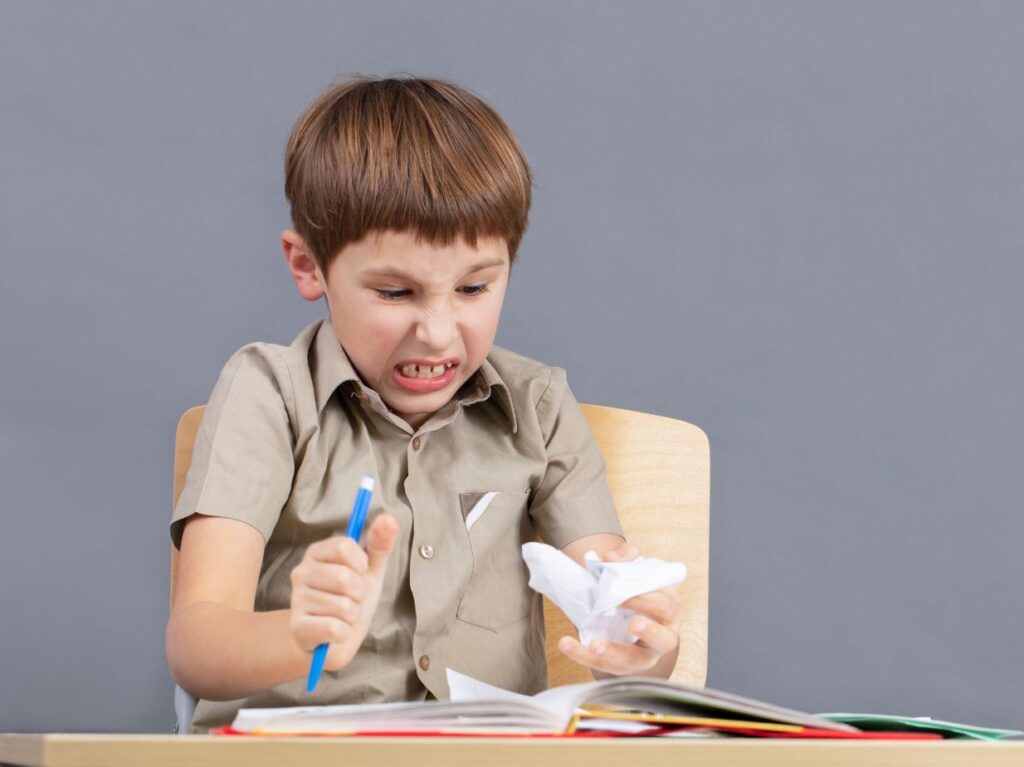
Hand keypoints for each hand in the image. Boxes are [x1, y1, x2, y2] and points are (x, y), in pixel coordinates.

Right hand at [288, 513, 398, 671]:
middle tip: (352, 598)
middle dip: (359, 593)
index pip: (344, 546)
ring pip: (343, 606)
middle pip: (343, 577)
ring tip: (343, 615)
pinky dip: (344, 633)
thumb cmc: (351, 597)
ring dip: (352, 615)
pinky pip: (335, 628)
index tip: (360, 572)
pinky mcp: (298, 627)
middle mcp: (301, 572)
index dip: (360, 563)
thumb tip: (389, 518)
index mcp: (317, 553)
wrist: (334, 637)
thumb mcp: (370, 569)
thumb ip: (379, 543)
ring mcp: (297, 600)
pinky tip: (335, 631)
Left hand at [557, 541, 681, 676]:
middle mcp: (660, 639)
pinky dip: (582, 656)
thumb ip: (627, 557)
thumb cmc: (635, 593)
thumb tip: (610, 558)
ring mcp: (641, 658)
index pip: (665, 607)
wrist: (623, 615)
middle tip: (633, 623)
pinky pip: (601, 666)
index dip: (648, 600)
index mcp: (668, 614)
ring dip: (613, 654)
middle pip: (663, 641)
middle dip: (649, 632)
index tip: (626, 593)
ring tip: (594, 645)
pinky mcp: (618, 667)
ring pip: (632, 661)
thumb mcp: (635, 570)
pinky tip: (566, 644)